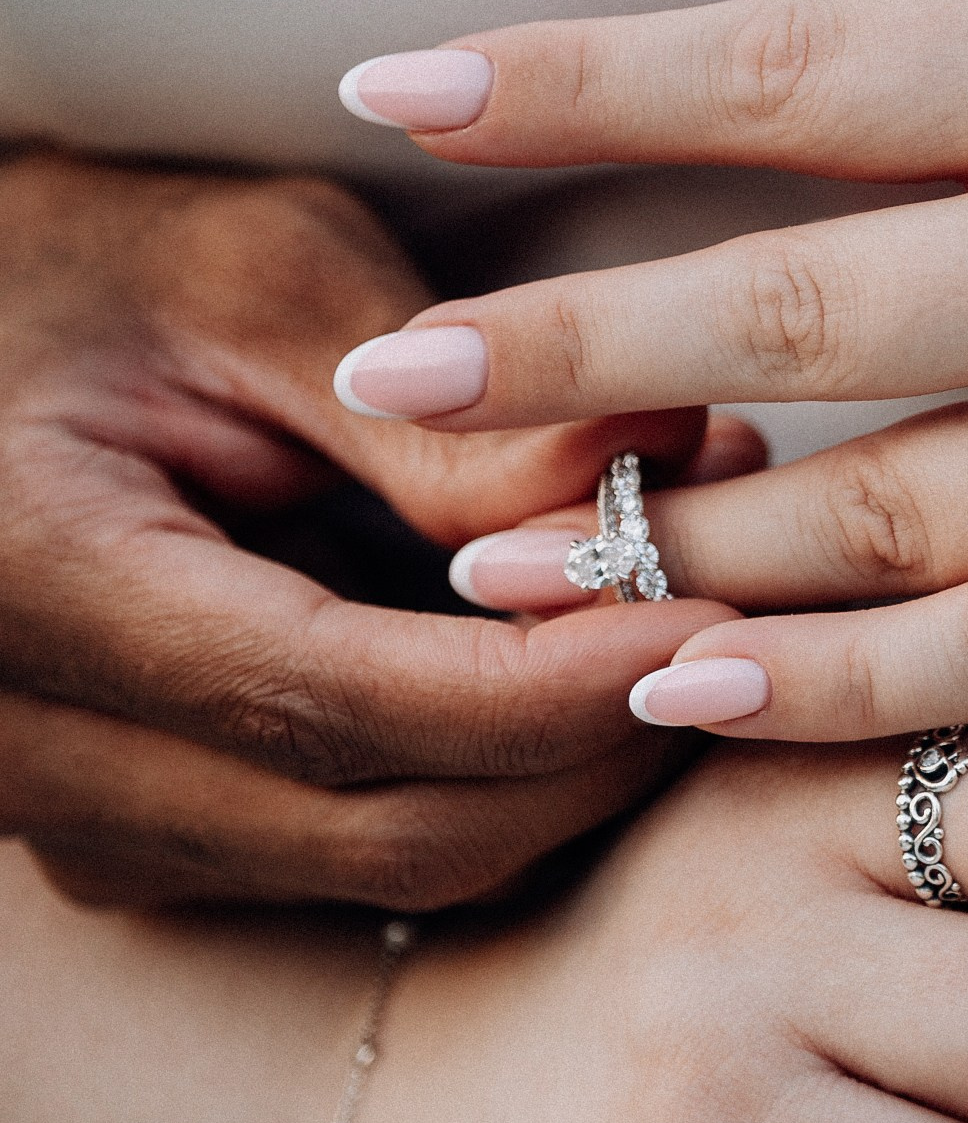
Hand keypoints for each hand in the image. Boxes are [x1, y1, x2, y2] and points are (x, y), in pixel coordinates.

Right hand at [0, 151, 752, 907]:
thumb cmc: (75, 258)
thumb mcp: (253, 270)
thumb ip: (445, 404)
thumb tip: (666, 475)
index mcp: (31, 583)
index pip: (342, 705)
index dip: (554, 686)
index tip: (713, 611)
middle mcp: (32, 751)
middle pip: (394, 829)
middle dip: (599, 741)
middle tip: (742, 605)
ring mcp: (81, 823)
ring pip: (396, 864)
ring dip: (567, 762)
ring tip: (682, 596)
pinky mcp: (137, 841)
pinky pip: (360, 850)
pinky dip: (496, 772)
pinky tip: (579, 652)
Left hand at [330, 0, 967, 737]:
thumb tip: (821, 196)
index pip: (791, 62)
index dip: (576, 74)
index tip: (393, 81)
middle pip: (785, 312)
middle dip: (560, 353)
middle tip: (387, 381)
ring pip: (868, 517)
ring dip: (660, 552)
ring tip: (488, 572)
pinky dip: (827, 690)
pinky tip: (686, 698)